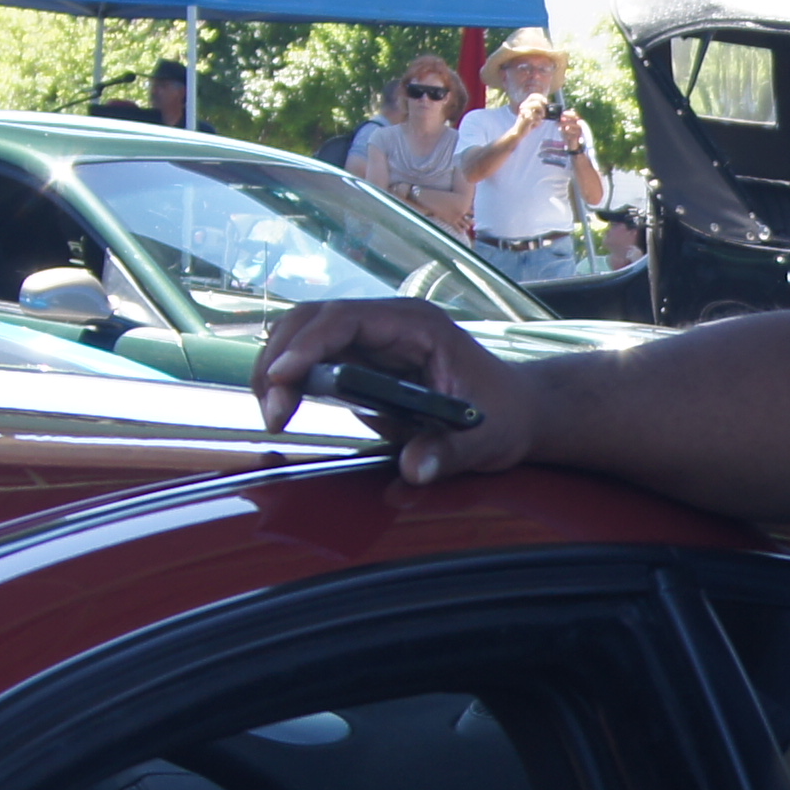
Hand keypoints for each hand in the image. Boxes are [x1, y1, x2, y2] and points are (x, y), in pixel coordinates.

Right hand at [255, 297, 517, 485]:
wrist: (517, 410)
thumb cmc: (504, 416)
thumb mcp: (484, 440)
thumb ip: (448, 453)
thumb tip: (414, 470)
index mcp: (418, 326)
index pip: (347, 319)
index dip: (308, 345)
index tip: (281, 380)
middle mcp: (389, 323)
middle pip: (313, 319)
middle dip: (282, 358)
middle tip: (273, 412)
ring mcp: (373, 338)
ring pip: (305, 334)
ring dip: (279, 368)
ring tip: (275, 414)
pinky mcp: (363, 359)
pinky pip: (314, 357)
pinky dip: (292, 379)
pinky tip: (285, 408)